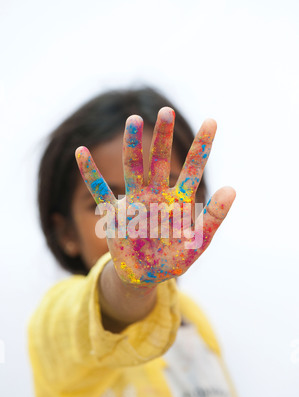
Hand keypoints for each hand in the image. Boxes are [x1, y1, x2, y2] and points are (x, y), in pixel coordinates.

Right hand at [75, 107, 235, 286]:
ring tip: (134, 120)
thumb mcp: (197, 242)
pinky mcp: (116, 216)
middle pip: (160, 162)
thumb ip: (214, 217)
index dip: (202, 147)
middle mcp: (156, 196)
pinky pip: (100, 192)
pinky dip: (91, 175)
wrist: (145, 276)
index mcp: (178, 201)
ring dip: (133, 146)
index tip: (212, 121)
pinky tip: (81, 152)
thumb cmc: (172, 259)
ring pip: (133, 169)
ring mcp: (134, 203)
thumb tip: (232, 188)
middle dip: (163, 138)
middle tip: (167, 111)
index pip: (193, 169)